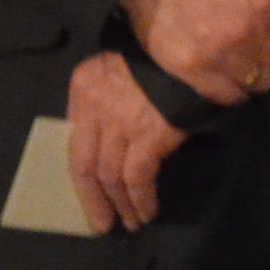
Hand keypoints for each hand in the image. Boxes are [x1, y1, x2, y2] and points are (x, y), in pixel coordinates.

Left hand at [63, 51, 186, 233]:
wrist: (196, 45)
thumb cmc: (164, 55)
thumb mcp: (123, 64)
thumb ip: (111, 91)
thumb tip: (115, 130)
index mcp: (84, 85)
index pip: (74, 138)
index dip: (82, 171)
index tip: (90, 192)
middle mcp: (93, 106)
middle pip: (84, 163)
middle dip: (92, 198)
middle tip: (101, 224)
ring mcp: (119, 122)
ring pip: (108, 174)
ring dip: (120, 203)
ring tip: (131, 222)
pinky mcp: (148, 136)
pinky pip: (137, 176)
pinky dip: (140, 198)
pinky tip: (148, 212)